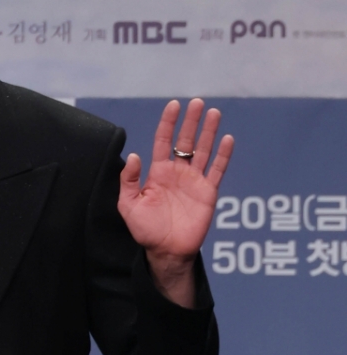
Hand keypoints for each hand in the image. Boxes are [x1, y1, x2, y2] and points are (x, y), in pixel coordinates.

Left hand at [118, 99, 233, 305]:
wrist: (166, 251)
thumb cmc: (146, 230)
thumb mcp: (129, 206)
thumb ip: (128, 181)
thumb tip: (134, 156)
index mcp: (158, 173)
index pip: (163, 142)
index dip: (168, 124)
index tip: (173, 105)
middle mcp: (177, 172)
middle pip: (185, 141)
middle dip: (190, 122)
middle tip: (197, 103)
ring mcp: (194, 181)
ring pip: (203, 150)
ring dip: (208, 132)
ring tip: (213, 113)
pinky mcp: (208, 192)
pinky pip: (217, 170)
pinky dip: (223, 155)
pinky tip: (227, 139)